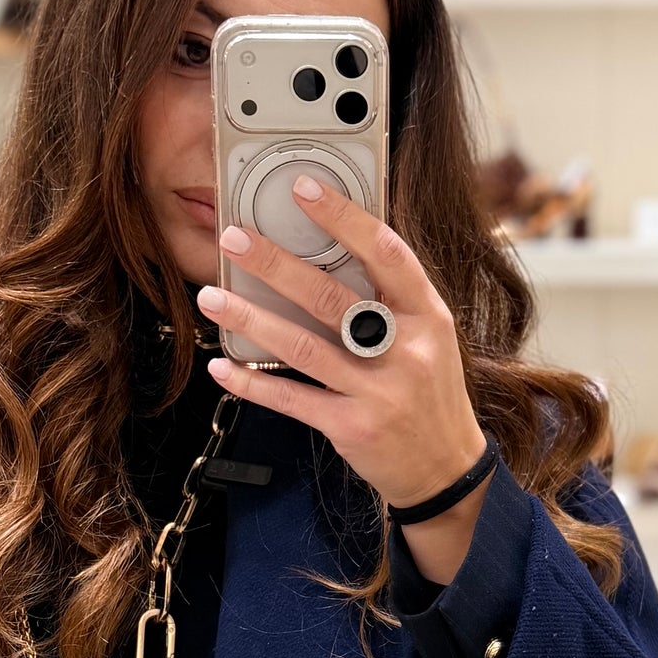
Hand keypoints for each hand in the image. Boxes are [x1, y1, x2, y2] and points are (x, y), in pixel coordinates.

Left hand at [198, 180, 491, 584]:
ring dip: (250, 320)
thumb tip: (336, 249)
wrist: (445, 469)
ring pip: (302, 347)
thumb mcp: (430, 338)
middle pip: (330, 296)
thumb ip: (391, 299)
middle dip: (274, 264)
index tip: (305, 189)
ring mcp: (378, 391)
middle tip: (234, 239)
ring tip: (212, 298)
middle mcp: (406, 350)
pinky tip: (224, 367)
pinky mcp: (352, 427)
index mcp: (428, 316)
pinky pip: (292, 399)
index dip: (343, 217)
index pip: (385, 253)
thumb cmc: (429, 394)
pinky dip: (253, 383)